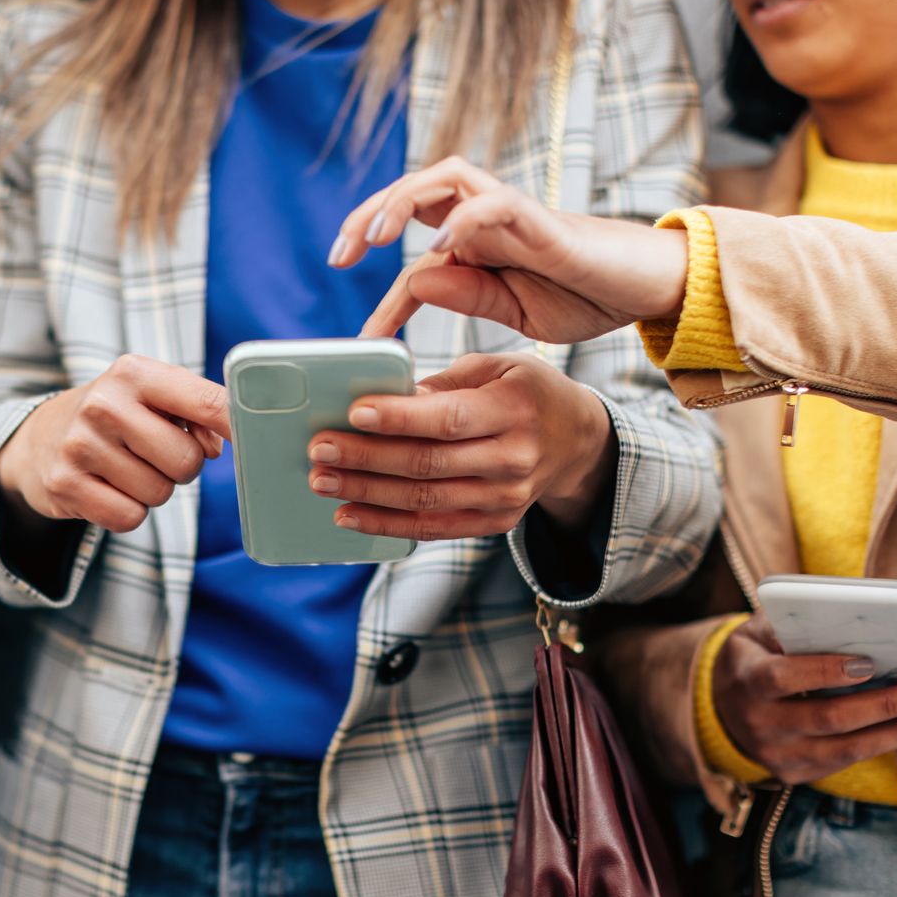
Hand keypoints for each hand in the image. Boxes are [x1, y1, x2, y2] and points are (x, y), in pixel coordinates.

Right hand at [0, 355, 229, 533]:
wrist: (39, 439)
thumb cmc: (116, 416)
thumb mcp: (152, 396)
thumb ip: (196, 412)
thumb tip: (223, 445)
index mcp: (134, 373)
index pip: (207, 402)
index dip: (238, 426)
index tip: (257, 437)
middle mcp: (104, 404)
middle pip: (188, 461)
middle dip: (182, 467)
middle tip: (155, 455)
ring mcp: (80, 445)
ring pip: (160, 493)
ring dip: (153, 490)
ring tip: (126, 468)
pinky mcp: (65, 485)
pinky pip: (130, 518)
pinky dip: (128, 512)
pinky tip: (109, 488)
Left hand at [306, 353, 616, 541]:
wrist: (577, 441)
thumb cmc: (526, 392)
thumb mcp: (497, 367)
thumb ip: (444, 383)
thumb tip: (388, 399)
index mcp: (514, 408)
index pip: (449, 419)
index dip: (400, 418)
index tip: (354, 412)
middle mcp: (514, 458)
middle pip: (428, 464)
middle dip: (367, 458)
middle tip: (320, 450)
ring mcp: (505, 497)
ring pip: (425, 502)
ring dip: (367, 494)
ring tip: (322, 481)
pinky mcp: (495, 522)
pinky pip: (433, 529)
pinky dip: (387, 525)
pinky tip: (349, 515)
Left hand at [330, 156, 689, 342]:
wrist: (647, 288)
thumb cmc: (585, 295)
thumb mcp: (515, 309)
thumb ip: (469, 294)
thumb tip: (417, 278)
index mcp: (476, 243)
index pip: (414, 256)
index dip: (386, 295)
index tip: (363, 339)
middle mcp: (486, 217)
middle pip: (415, 192)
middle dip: (369, 216)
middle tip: (339, 256)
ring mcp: (512, 212)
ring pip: (444, 177)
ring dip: (403, 200)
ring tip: (376, 237)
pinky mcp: (540, 218)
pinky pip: (493, 203)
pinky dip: (461, 220)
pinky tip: (438, 249)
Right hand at [713, 614, 896, 785]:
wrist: (721, 708)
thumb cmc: (754, 658)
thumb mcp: (759, 633)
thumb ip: (795, 626)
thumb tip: (856, 620)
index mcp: (747, 679)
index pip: (784, 678)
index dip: (825, 672)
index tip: (869, 663)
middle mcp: (758, 722)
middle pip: (826, 718)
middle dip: (882, 706)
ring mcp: (775, 754)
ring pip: (844, 749)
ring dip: (896, 733)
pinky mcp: (793, 773)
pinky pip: (844, 761)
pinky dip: (882, 745)